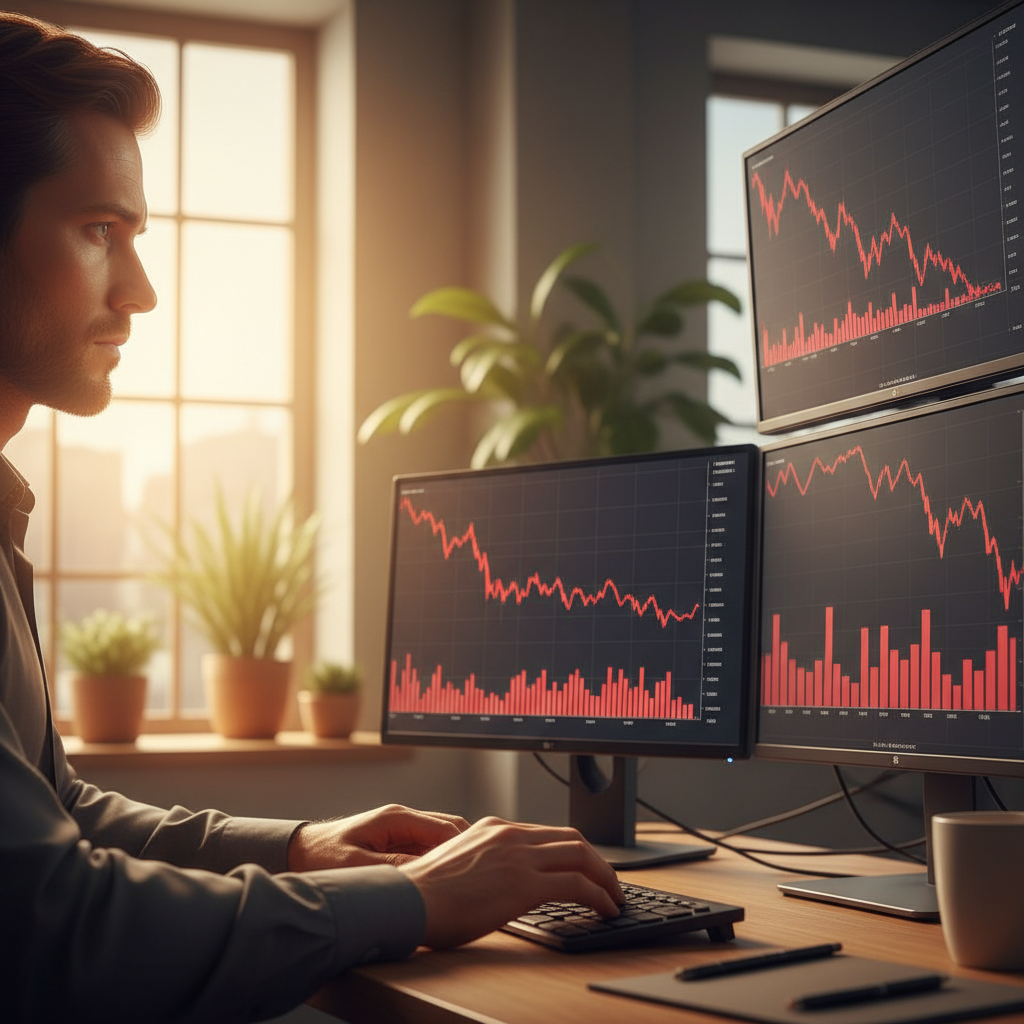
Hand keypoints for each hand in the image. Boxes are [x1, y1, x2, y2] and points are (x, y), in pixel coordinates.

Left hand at [288, 803, 468, 870]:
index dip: (468, 848)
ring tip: (467, 882)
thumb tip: (430, 875)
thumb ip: (394, 867)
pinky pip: (428, 850)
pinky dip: (441, 864)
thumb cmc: (322, 857)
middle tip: (481, 877)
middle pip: (451, 830)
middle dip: (468, 851)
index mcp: (397, 818)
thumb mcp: (357, 865)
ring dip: (455, 858)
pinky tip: (445, 884)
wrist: (298, 853)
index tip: (481, 869)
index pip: (447, 827)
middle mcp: (403, 819)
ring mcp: (401, 831)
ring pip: (442, 840)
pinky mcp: (397, 843)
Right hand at [399, 816, 623, 948]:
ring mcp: (519, 856)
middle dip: (598, 861)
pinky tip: (606, 909)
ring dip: (606, 878)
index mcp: (494, 829)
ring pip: (582, 856)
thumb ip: (485, 863)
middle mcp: (510, 835)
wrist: (408, 900)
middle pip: (571, 839)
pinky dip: (600, 896)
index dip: (573, 851)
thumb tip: (500, 882)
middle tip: (610, 882)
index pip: (547, 833)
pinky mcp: (525, 883)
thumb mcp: (459, 865)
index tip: (585, 867)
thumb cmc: (424, 895)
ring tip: (615, 898)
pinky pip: (578, 885)